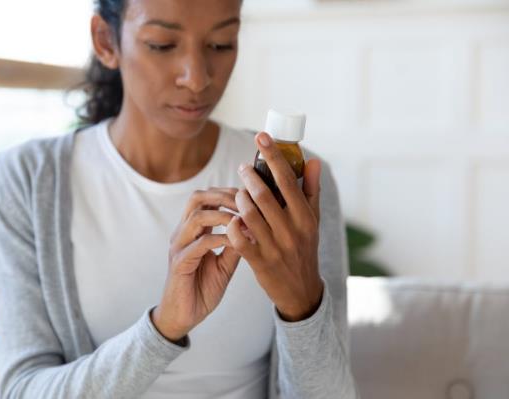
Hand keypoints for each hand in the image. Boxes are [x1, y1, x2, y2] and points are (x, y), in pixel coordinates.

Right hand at [152, 188, 241, 341]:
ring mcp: (179, 247)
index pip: (206, 197)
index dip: (227, 192)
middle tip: (247, 203)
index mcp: (192, 230)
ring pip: (197, 216)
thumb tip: (254, 228)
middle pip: (197, 198)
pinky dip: (220, 238)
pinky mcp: (179, 263)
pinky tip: (236, 242)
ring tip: (243, 221)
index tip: (249, 195)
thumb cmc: (202, 289)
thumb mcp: (225, 264)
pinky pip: (200, 243)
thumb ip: (235, 245)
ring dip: (223, 215)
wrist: (184, 316)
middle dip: (224, 196)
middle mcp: (183, 233)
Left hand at [226, 131, 323, 321]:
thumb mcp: (313, 220)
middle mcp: (292, 230)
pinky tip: (232, 218)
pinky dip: (233, 225)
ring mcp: (275, 247)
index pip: (287, 179)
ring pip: (249, 215)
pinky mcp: (259, 262)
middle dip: (249, 176)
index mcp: (305, 216)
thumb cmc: (304, 247)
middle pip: (263, 195)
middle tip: (243, 168)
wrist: (301, 289)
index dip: (273, 156)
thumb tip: (313, 160)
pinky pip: (239, 239)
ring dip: (239, 199)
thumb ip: (311, 189)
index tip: (261, 137)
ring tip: (238, 192)